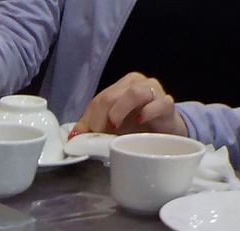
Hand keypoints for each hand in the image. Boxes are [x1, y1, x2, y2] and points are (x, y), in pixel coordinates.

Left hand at [71, 72, 185, 137]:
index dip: (89, 119)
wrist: (165, 133)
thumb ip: (92, 128)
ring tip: (115, 127)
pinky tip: (140, 121)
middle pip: (111, 96)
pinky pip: (158, 103)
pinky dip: (147, 112)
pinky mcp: (167, 104)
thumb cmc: (136, 128)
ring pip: (134, 93)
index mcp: (121, 86)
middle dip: (100, 117)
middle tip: (99, 134)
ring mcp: (154, 91)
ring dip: (119, 111)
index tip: (85, 136)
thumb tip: (72, 137)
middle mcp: (137, 83)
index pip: (99, 99)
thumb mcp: (110, 127)